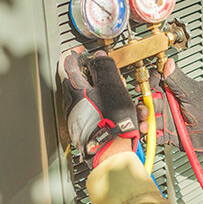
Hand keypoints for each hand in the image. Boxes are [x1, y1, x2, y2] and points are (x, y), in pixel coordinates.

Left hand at [59, 48, 137, 167]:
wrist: (113, 153)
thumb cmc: (110, 119)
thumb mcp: (112, 85)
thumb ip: (105, 67)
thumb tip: (99, 57)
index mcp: (75, 90)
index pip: (68, 64)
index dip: (76, 53)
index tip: (82, 50)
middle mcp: (74, 105)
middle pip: (88, 84)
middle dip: (109, 82)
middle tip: (119, 81)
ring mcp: (82, 119)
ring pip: (102, 101)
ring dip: (120, 101)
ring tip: (135, 107)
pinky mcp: (92, 131)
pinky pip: (106, 116)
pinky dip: (121, 115)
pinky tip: (134, 120)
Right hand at [137, 59, 202, 157]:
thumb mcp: (194, 93)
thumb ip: (178, 80)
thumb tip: (168, 63)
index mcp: (176, 89)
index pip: (156, 82)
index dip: (146, 83)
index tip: (140, 87)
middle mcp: (171, 103)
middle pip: (149, 101)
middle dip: (143, 105)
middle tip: (145, 110)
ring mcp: (170, 118)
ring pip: (150, 118)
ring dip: (145, 121)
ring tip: (146, 125)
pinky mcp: (170, 134)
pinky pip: (156, 134)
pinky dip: (150, 136)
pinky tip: (148, 135)